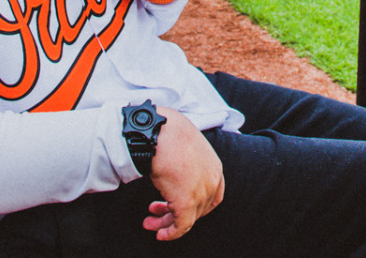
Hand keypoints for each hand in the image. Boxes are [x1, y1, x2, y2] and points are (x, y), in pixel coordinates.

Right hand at [141, 108, 223, 240]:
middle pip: (198, 208)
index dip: (198, 206)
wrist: (161, 132)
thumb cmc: (169, 134)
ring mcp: (201, 193)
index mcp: (215, 168)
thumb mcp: (186, 148)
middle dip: (176, 212)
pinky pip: (181, 226)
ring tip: (150, 223)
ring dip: (167, 223)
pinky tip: (160, 233)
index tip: (178, 206)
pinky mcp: (187, 202)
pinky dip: (171, 233)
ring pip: (188, 218)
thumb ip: (187, 162)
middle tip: (155, 211)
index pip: (213, 196)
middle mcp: (212, 182)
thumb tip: (173, 167)